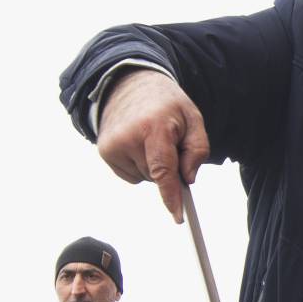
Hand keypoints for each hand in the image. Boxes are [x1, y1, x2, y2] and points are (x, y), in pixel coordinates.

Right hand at [95, 69, 209, 222]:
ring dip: (153, 165)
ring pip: (145, 178)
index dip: (171, 196)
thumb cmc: (167, 104)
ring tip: (150, 138)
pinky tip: (137, 144)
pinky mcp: (104, 151)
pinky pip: (132, 175)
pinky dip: (139, 165)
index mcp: (154, 126)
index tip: (178, 217)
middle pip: (158, 176)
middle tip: (168, 142)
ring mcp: (112, 145)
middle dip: (169, 168)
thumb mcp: (193, 118)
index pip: (163, 170)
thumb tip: (187, 179)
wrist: (130, 84)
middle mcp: (128, 137)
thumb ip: (198, 150)